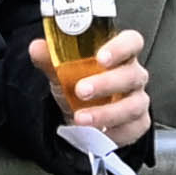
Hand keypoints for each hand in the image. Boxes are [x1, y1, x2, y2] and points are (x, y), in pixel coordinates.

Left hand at [38, 22, 149, 146]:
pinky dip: (115, 133)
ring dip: (106, 113)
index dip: (120, 47)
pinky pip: (133, 128)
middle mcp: (133, 75)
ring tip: (81, 117)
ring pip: (134, 105)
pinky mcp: (138, 123)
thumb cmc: (79, 83)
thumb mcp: (62, 70)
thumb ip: (51, 58)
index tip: (101, 57)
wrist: (81, 113)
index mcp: (119, 55)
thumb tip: (37, 47)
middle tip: (81, 90)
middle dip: (106, 84)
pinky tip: (98, 132)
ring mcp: (138, 99)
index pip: (131, 42)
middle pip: (132, 75)